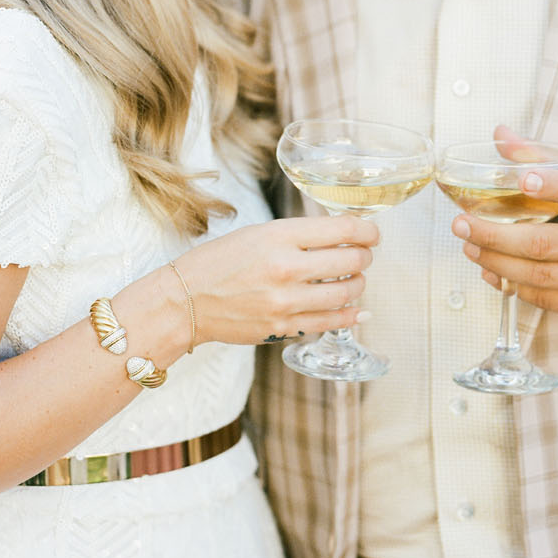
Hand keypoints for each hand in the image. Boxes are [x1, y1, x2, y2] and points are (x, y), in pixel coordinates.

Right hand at [175, 214, 378, 344]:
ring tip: (355, 279)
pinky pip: (330, 322)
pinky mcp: (283, 327)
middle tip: (364, 255)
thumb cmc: (219, 262)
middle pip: (351, 261)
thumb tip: (340, 236)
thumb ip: (299, 235)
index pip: (343, 230)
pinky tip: (358, 310)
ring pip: (346, 292)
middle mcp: (286, 267)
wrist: (185, 301)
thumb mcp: (258, 233)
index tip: (372, 234)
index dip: (368, 231)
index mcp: (280, 236)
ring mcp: (286, 301)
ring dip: (359, 284)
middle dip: (365, 257)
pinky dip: (350, 315)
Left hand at [452, 134, 557, 317]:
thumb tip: (500, 135)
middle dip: (493, 235)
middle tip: (461, 223)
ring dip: (496, 262)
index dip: (554, 185)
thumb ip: (548, 155)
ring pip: (540, 277)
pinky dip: (515, 287)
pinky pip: (549, 301)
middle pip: (544, 244)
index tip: (523, 178)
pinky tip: (492, 271)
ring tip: (469, 245)